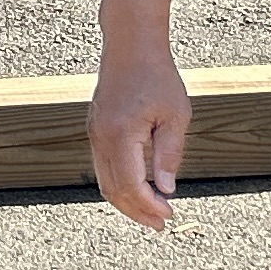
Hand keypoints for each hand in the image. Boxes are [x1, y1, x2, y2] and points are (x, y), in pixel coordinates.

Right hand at [88, 47, 192, 230]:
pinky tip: (139, 189)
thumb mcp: (175, 115)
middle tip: (161, 224)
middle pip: (113, 190)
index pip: (130, 185)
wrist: (131, 45)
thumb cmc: (157, 76)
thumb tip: (165, 190)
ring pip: (105, 181)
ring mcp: (95, 133)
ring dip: (127, 201)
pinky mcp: (96, 129)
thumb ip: (169, 154)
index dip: (149, 206)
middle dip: (137, 211)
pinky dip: (120, 184)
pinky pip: (103, 166)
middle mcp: (101, 137)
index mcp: (121, 134)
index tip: (169, 215)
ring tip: (151, 212)